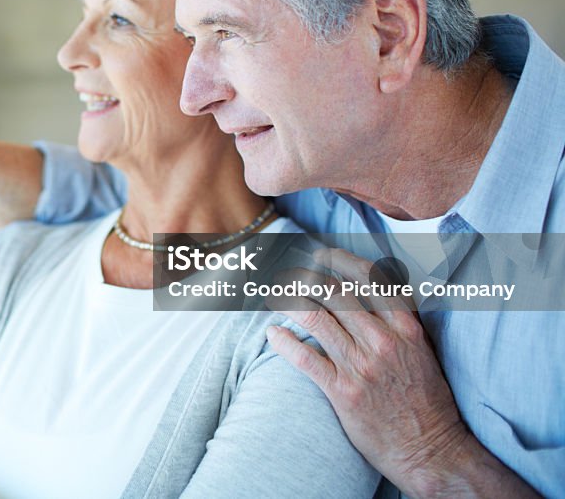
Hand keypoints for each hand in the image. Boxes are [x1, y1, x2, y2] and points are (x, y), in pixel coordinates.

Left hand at [266, 248, 533, 496]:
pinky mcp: (343, 391)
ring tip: (276, 297)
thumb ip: (398, 322)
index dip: (339, 260)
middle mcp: (383, 341)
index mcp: (406, 327)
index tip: (320, 254)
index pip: (368, 278)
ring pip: (316, 317)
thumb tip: (369, 291)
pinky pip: (305, 357)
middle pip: (335, 293)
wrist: (431, 451)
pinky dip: (284, 341)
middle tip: (289, 275)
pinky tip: (273, 333)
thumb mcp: (422, 351)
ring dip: (290, 302)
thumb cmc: (426, 401)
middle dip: (307, 278)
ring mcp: (362, 366)